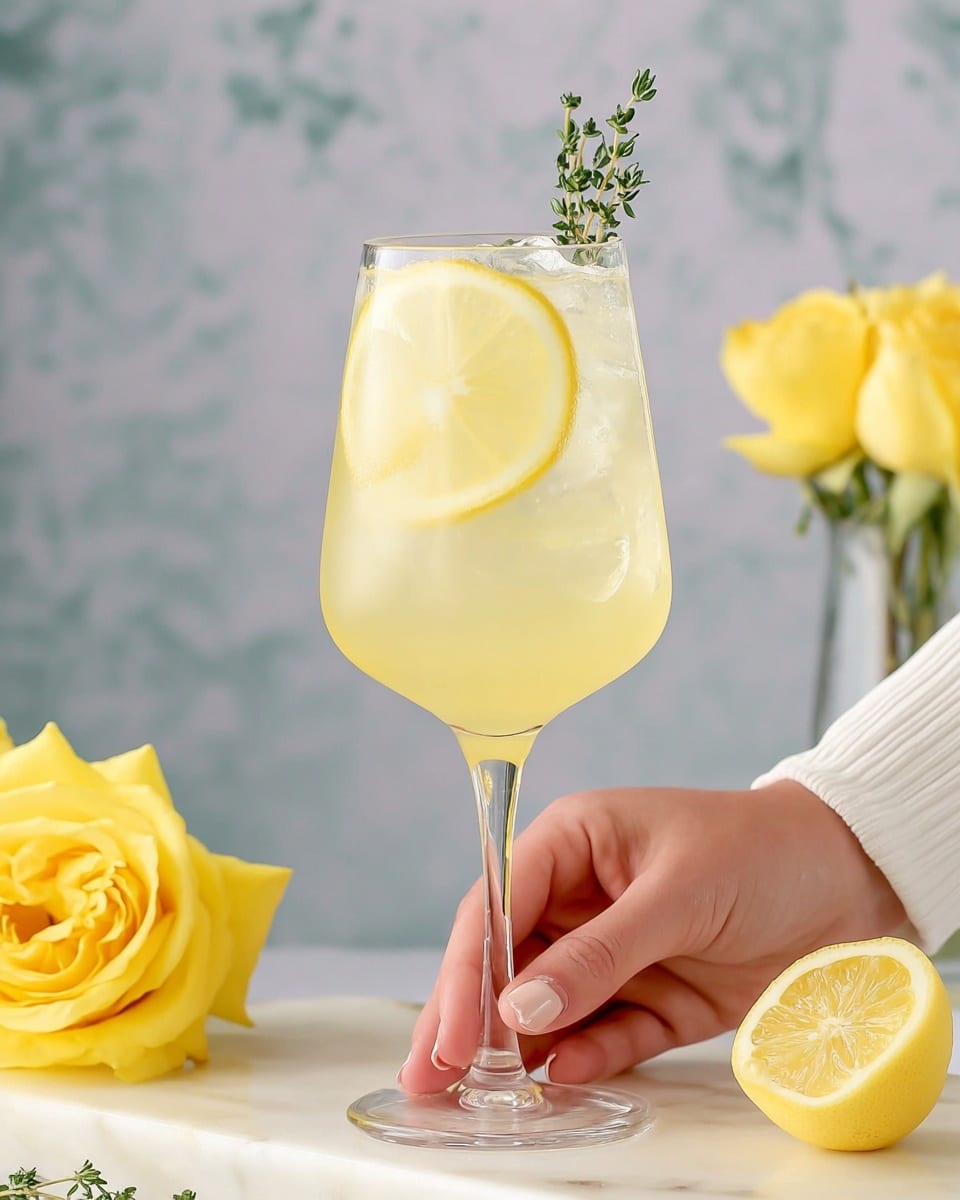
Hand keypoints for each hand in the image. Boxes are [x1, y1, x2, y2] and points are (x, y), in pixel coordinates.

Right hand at [399, 781, 905, 1092]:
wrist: (851, 878)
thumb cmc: (760, 850)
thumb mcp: (678, 892)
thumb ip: (600, 952)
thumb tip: (523, 1009)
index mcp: (574, 843)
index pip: (500, 905)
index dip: (470, 970)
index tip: (454, 1033)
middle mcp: (583, 898)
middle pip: (509, 963)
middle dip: (470, 1018)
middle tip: (430, 1079)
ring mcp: (617, 952)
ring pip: (551, 1007)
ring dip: (522, 1051)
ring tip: (488, 1098)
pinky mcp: (654, 998)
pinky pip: (606, 1035)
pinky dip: (586, 1058)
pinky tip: (565, 1077)